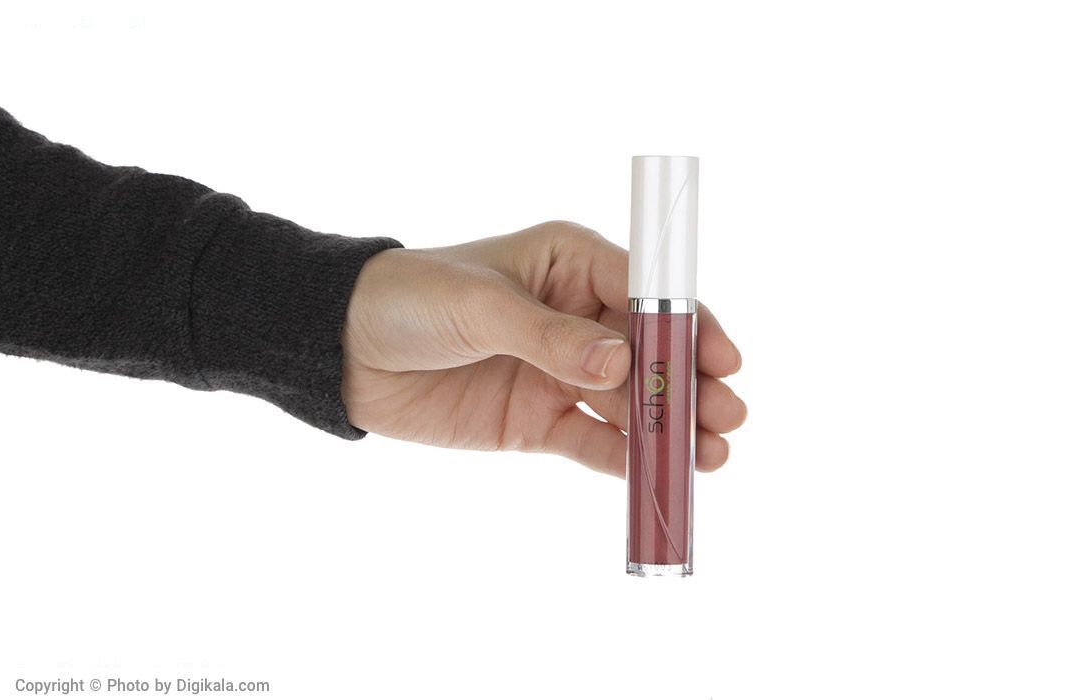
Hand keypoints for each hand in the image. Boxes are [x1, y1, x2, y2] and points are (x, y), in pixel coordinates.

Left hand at [340, 221, 745, 475]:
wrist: (343, 352)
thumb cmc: (410, 298)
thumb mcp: (480, 305)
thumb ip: (550, 337)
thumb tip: (619, 364)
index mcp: (571, 264)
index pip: (646, 293)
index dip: (688, 325)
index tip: (721, 357)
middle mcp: (577, 317)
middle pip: (649, 353)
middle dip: (689, 384)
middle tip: (726, 415)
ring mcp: (561, 373)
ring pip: (630, 403)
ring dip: (669, 427)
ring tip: (710, 455)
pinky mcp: (539, 421)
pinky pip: (592, 443)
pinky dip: (625, 460)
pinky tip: (658, 474)